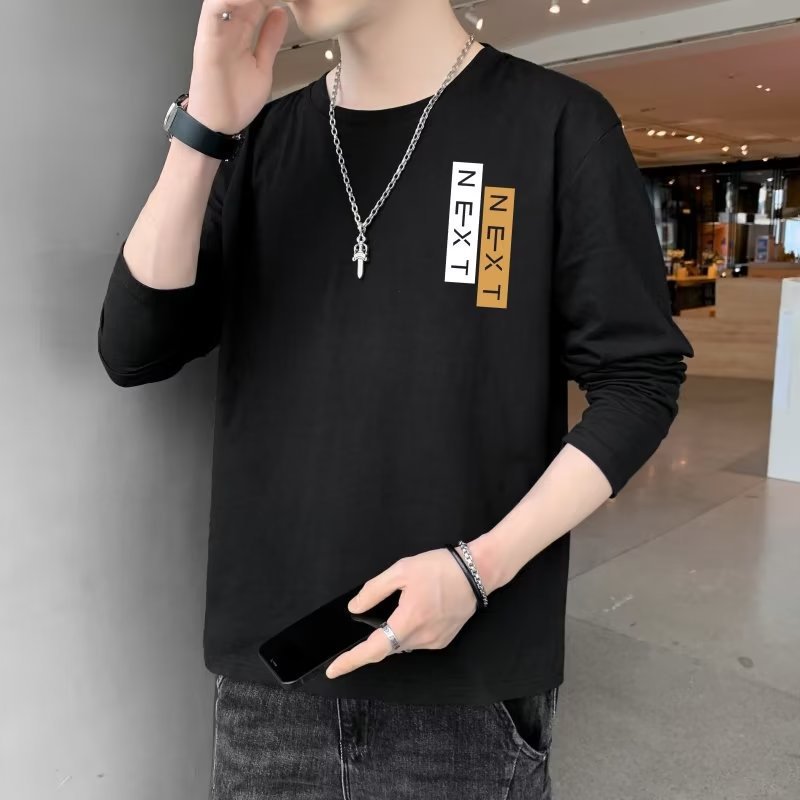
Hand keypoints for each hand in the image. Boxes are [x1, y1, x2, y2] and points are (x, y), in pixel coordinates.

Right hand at [188, 1, 288, 133]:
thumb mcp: (262, 66)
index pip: (255, 3)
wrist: (219, 125)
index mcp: (240, 34)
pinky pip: (213, 12)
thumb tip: (280, 13)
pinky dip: (229, 1)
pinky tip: (247, 0)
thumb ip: (269, 40)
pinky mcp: (206, 40)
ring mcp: (216, 33)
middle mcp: (227, 29)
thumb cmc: (235, 101)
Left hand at [324, 547, 482, 679]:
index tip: (334, 671)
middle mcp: (421, 638)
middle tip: (373, 616)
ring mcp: (434, 642)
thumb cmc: (439, 567)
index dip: (351, 661)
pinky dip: (409, 631)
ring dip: (394, 632)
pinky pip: (418, 641)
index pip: (373, 649)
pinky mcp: (444, 640)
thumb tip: (355, 608)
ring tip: (403, 605)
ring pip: (403, 644)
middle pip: (388, 647)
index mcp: (408, 621)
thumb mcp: (401, 570)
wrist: (478, 571)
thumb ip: (374, 590)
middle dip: (375, 638)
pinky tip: (417, 610)